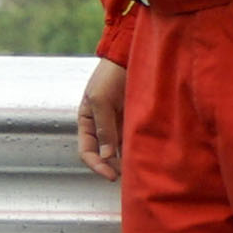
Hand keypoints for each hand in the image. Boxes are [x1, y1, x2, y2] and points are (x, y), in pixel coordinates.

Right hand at [71, 54, 127, 180]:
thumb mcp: (101, 100)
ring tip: (138, 168)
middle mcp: (101, 126)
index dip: (97, 166)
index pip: (87, 152)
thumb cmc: (110, 74)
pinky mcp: (133, 120)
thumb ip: (103, 128)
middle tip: (128, 175)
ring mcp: (118, 124)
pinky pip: (133, 140)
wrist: (129, 56)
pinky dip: (136, 148)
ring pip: (120, 150)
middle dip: (114, 166)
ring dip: (126, 159)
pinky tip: (145, 154)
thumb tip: (106, 156)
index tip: (111, 175)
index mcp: (86, 121)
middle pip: (104, 155)